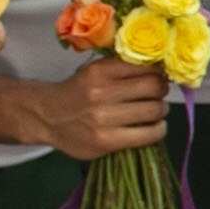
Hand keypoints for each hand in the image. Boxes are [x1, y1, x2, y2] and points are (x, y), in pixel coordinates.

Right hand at [31, 58, 172, 160]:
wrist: (47, 117)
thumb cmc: (77, 93)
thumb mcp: (94, 71)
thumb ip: (122, 68)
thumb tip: (161, 70)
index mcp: (99, 71)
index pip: (146, 67)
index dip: (159, 72)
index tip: (160, 77)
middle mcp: (101, 92)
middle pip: (154, 87)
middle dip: (162, 91)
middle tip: (159, 95)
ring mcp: (103, 119)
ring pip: (154, 110)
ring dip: (161, 110)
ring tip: (156, 112)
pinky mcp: (106, 141)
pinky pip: (147, 135)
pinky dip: (158, 130)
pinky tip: (154, 127)